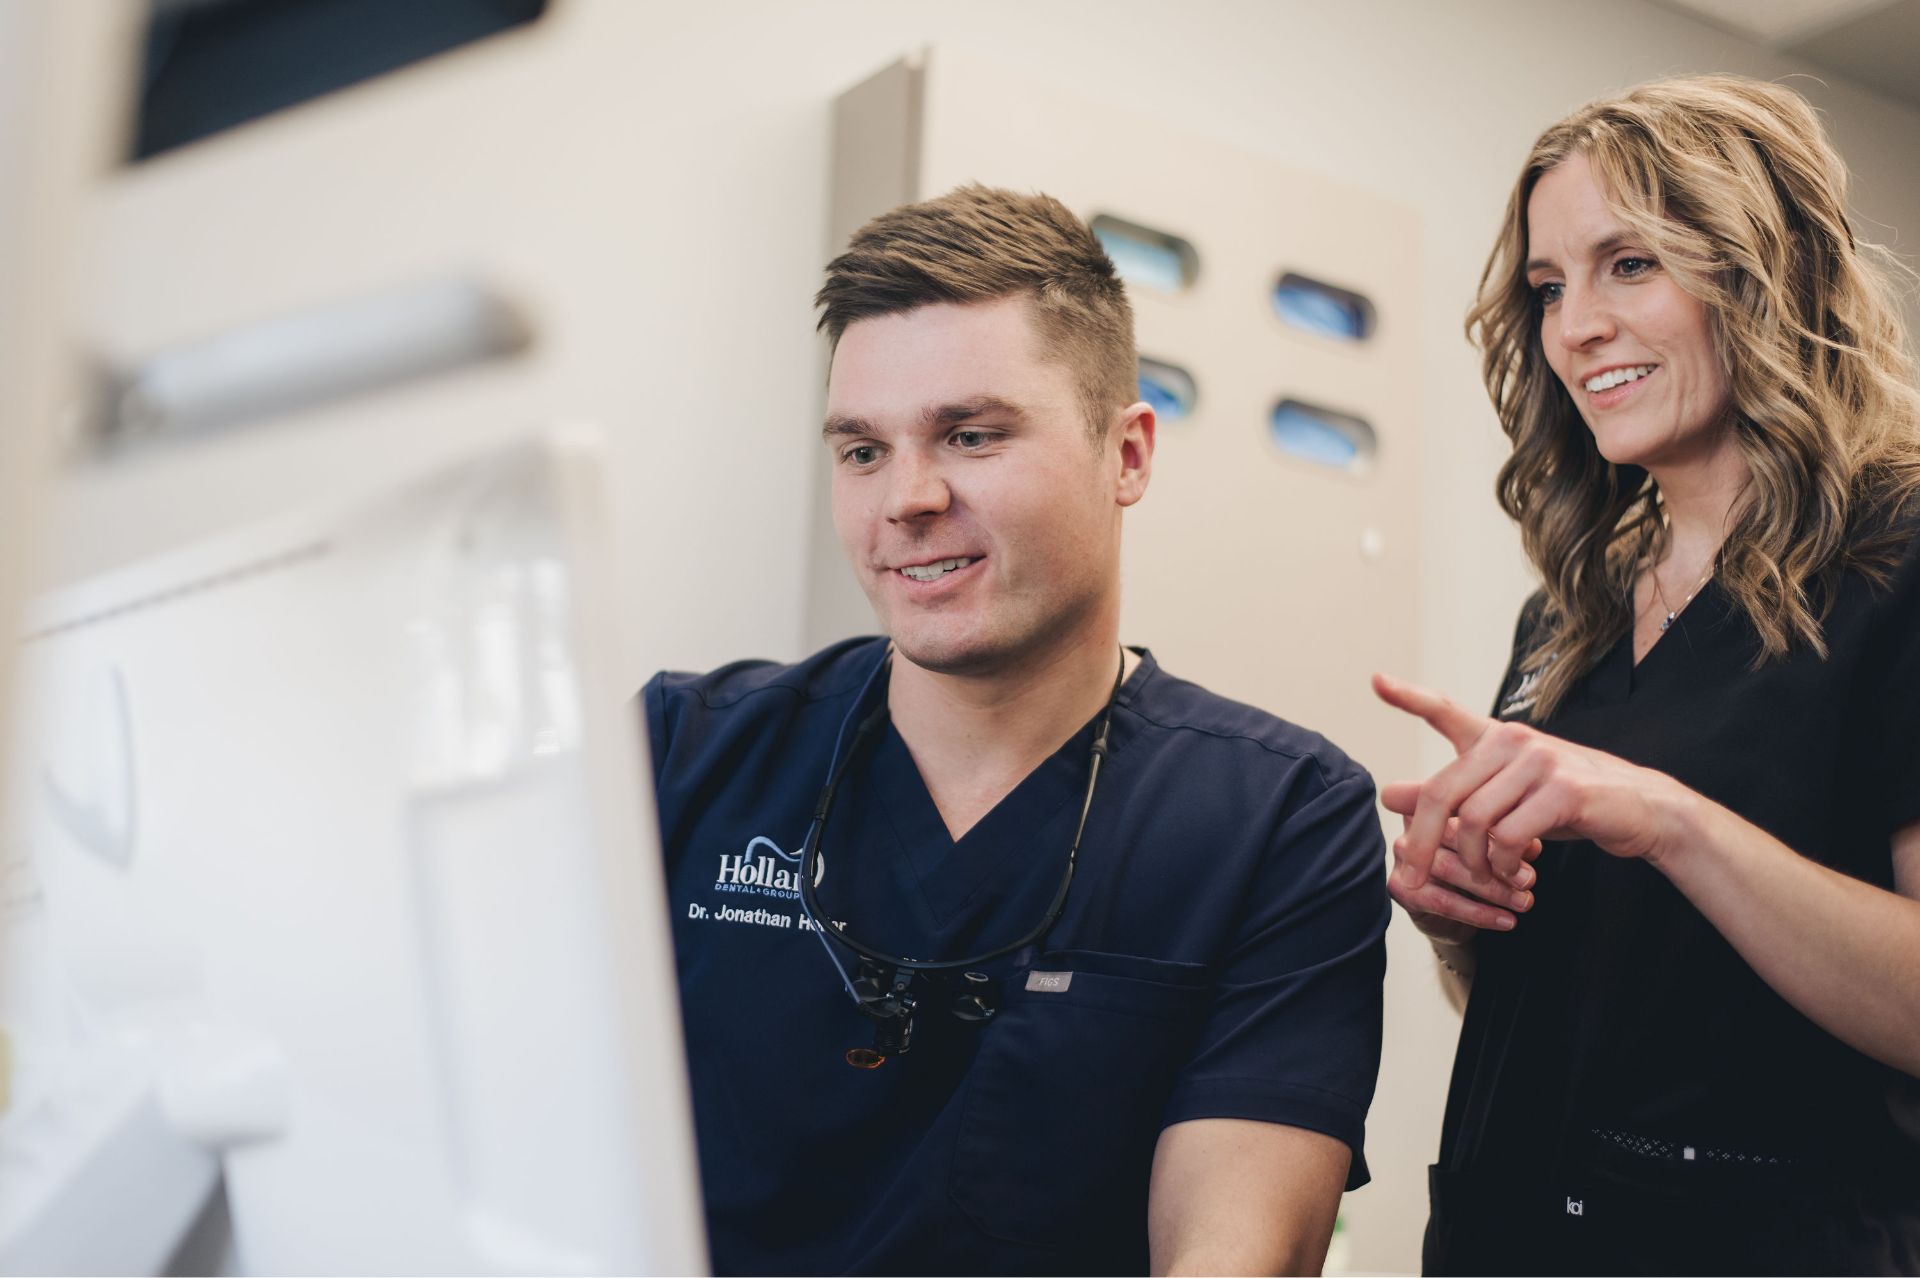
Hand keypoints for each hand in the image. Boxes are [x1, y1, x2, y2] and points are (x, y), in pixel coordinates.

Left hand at [1372, 672, 1686, 894]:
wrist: (1641, 810)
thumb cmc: (1565, 804)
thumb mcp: (1503, 796)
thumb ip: (1452, 794)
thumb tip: (1388, 794)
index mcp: (1496, 737)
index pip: (1445, 710)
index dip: (1409, 697)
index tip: (1376, 681)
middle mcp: (1514, 740)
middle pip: (1442, 793)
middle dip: (1422, 842)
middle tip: (1412, 879)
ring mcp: (1540, 761)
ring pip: (1472, 820)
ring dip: (1471, 862)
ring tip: (1486, 877)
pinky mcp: (1564, 791)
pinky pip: (1507, 836)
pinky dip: (1500, 865)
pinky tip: (1512, 873)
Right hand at [1387, 810, 1540, 941]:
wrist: (1459, 913)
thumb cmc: (1481, 868)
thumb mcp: (1502, 849)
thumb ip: (1512, 840)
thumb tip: (1532, 846)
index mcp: (1438, 803)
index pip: (1467, 808)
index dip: (1501, 830)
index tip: (1535, 851)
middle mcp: (1414, 824)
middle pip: (1457, 837)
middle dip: (1497, 861)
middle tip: (1529, 880)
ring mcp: (1404, 855)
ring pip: (1450, 869)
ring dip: (1493, 889)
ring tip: (1524, 902)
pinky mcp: (1402, 887)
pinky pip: (1443, 901)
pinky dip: (1480, 913)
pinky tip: (1507, 921)